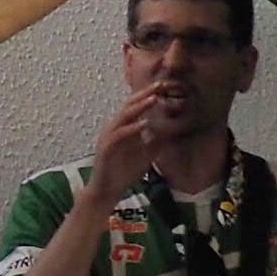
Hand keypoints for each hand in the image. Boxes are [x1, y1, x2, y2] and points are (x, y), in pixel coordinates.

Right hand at [79, 91, 157, 208]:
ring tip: (153, 98)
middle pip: (129, 105)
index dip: (148, 95)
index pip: (136, 107)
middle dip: (145, 94)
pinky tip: (144, 124)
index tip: (165, 87)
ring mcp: (109, 136)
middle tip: (161, 85)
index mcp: (123, 128)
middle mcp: (114, 128)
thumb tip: (170, 131)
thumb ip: (154, 142)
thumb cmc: (123, 172)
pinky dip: (132, 128)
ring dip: (139, 107)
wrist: (106, 191)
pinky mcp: (106, 148)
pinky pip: (120, 134)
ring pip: (123, 116)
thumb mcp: (145, 155)